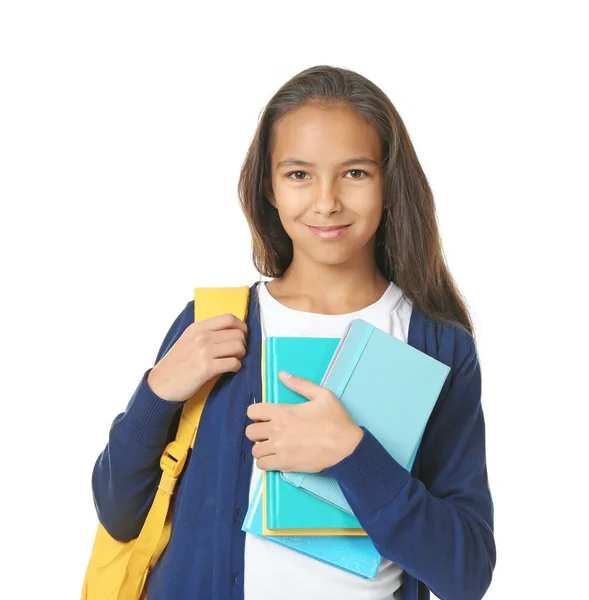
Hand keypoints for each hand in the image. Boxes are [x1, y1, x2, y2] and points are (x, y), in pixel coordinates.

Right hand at [147, 313, 247, 401]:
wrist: (161, 384)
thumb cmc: (177, 363)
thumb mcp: (188, 339)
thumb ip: (207, 332)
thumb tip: (233, 331)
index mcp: (198, 327)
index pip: (229, 318)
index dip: (241, 326)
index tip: (242, 335)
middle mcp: (201, 336)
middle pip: (237, 334)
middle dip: (243, 344)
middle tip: (238, 352)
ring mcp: (204, 352)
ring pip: (238, 347)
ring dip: (241, 355)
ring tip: (234, 360)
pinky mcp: (206, 368)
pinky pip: (233, 363)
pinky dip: (236, 367)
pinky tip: (231, 369)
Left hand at [245, 371, 362, 471]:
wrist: (346, 447)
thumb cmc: (336, 420)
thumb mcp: (322, 395)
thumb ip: (300, 384)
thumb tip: (282, 374)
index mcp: (283, 412)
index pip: (252, 411)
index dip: (256, 414)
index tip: (265, 417)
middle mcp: (276, 430)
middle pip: (250, 432)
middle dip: (257, 431)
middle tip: (269, 433)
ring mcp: (279, 448)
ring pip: (254, 450)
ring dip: (261, 448)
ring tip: (272, 447)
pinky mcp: (284, 464)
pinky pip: (262, 465)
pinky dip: (265, 462)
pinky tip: (275, 458)